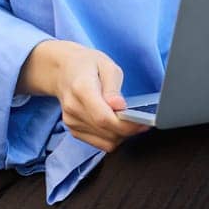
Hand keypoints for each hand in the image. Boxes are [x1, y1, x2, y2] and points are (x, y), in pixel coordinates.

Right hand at [17, 39, 149, 152]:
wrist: (64, 70)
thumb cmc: (87, 65)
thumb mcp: (107, 65)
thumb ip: (113, 87)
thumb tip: (119, 106)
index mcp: (81, 89)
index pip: (104, 118)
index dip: (126, 125)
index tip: (144, 123)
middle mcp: (73, 108)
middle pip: (106, 131)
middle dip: (129, 130)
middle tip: (142, 121)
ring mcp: (71, 121)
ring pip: (105, 141)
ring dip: (121, 135)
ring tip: (128, 120)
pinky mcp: (74, 130)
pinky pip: (100, 144)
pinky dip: (112, 138)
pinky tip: (116, 124)